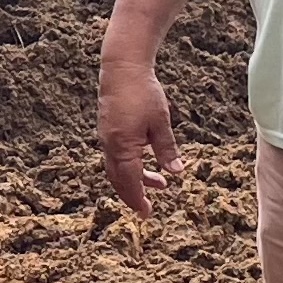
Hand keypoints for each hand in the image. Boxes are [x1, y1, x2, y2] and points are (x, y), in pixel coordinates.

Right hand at [98, 60, 182, 216]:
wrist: (121, 68)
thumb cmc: (143, 93)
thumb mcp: (160, 122)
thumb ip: (166, 149)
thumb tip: (176, 171)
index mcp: (123, 147)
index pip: (130, 182)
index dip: (138, 200)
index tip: (147, 214)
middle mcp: (110, 146)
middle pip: (119, 180)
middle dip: (133, 195)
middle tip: (147, 208)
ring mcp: (106, 138)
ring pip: (116, 169)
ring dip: (133, 180)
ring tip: (159, 182)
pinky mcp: (107, 130)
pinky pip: (114, 156)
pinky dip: (128, 166)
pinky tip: (144, 160)